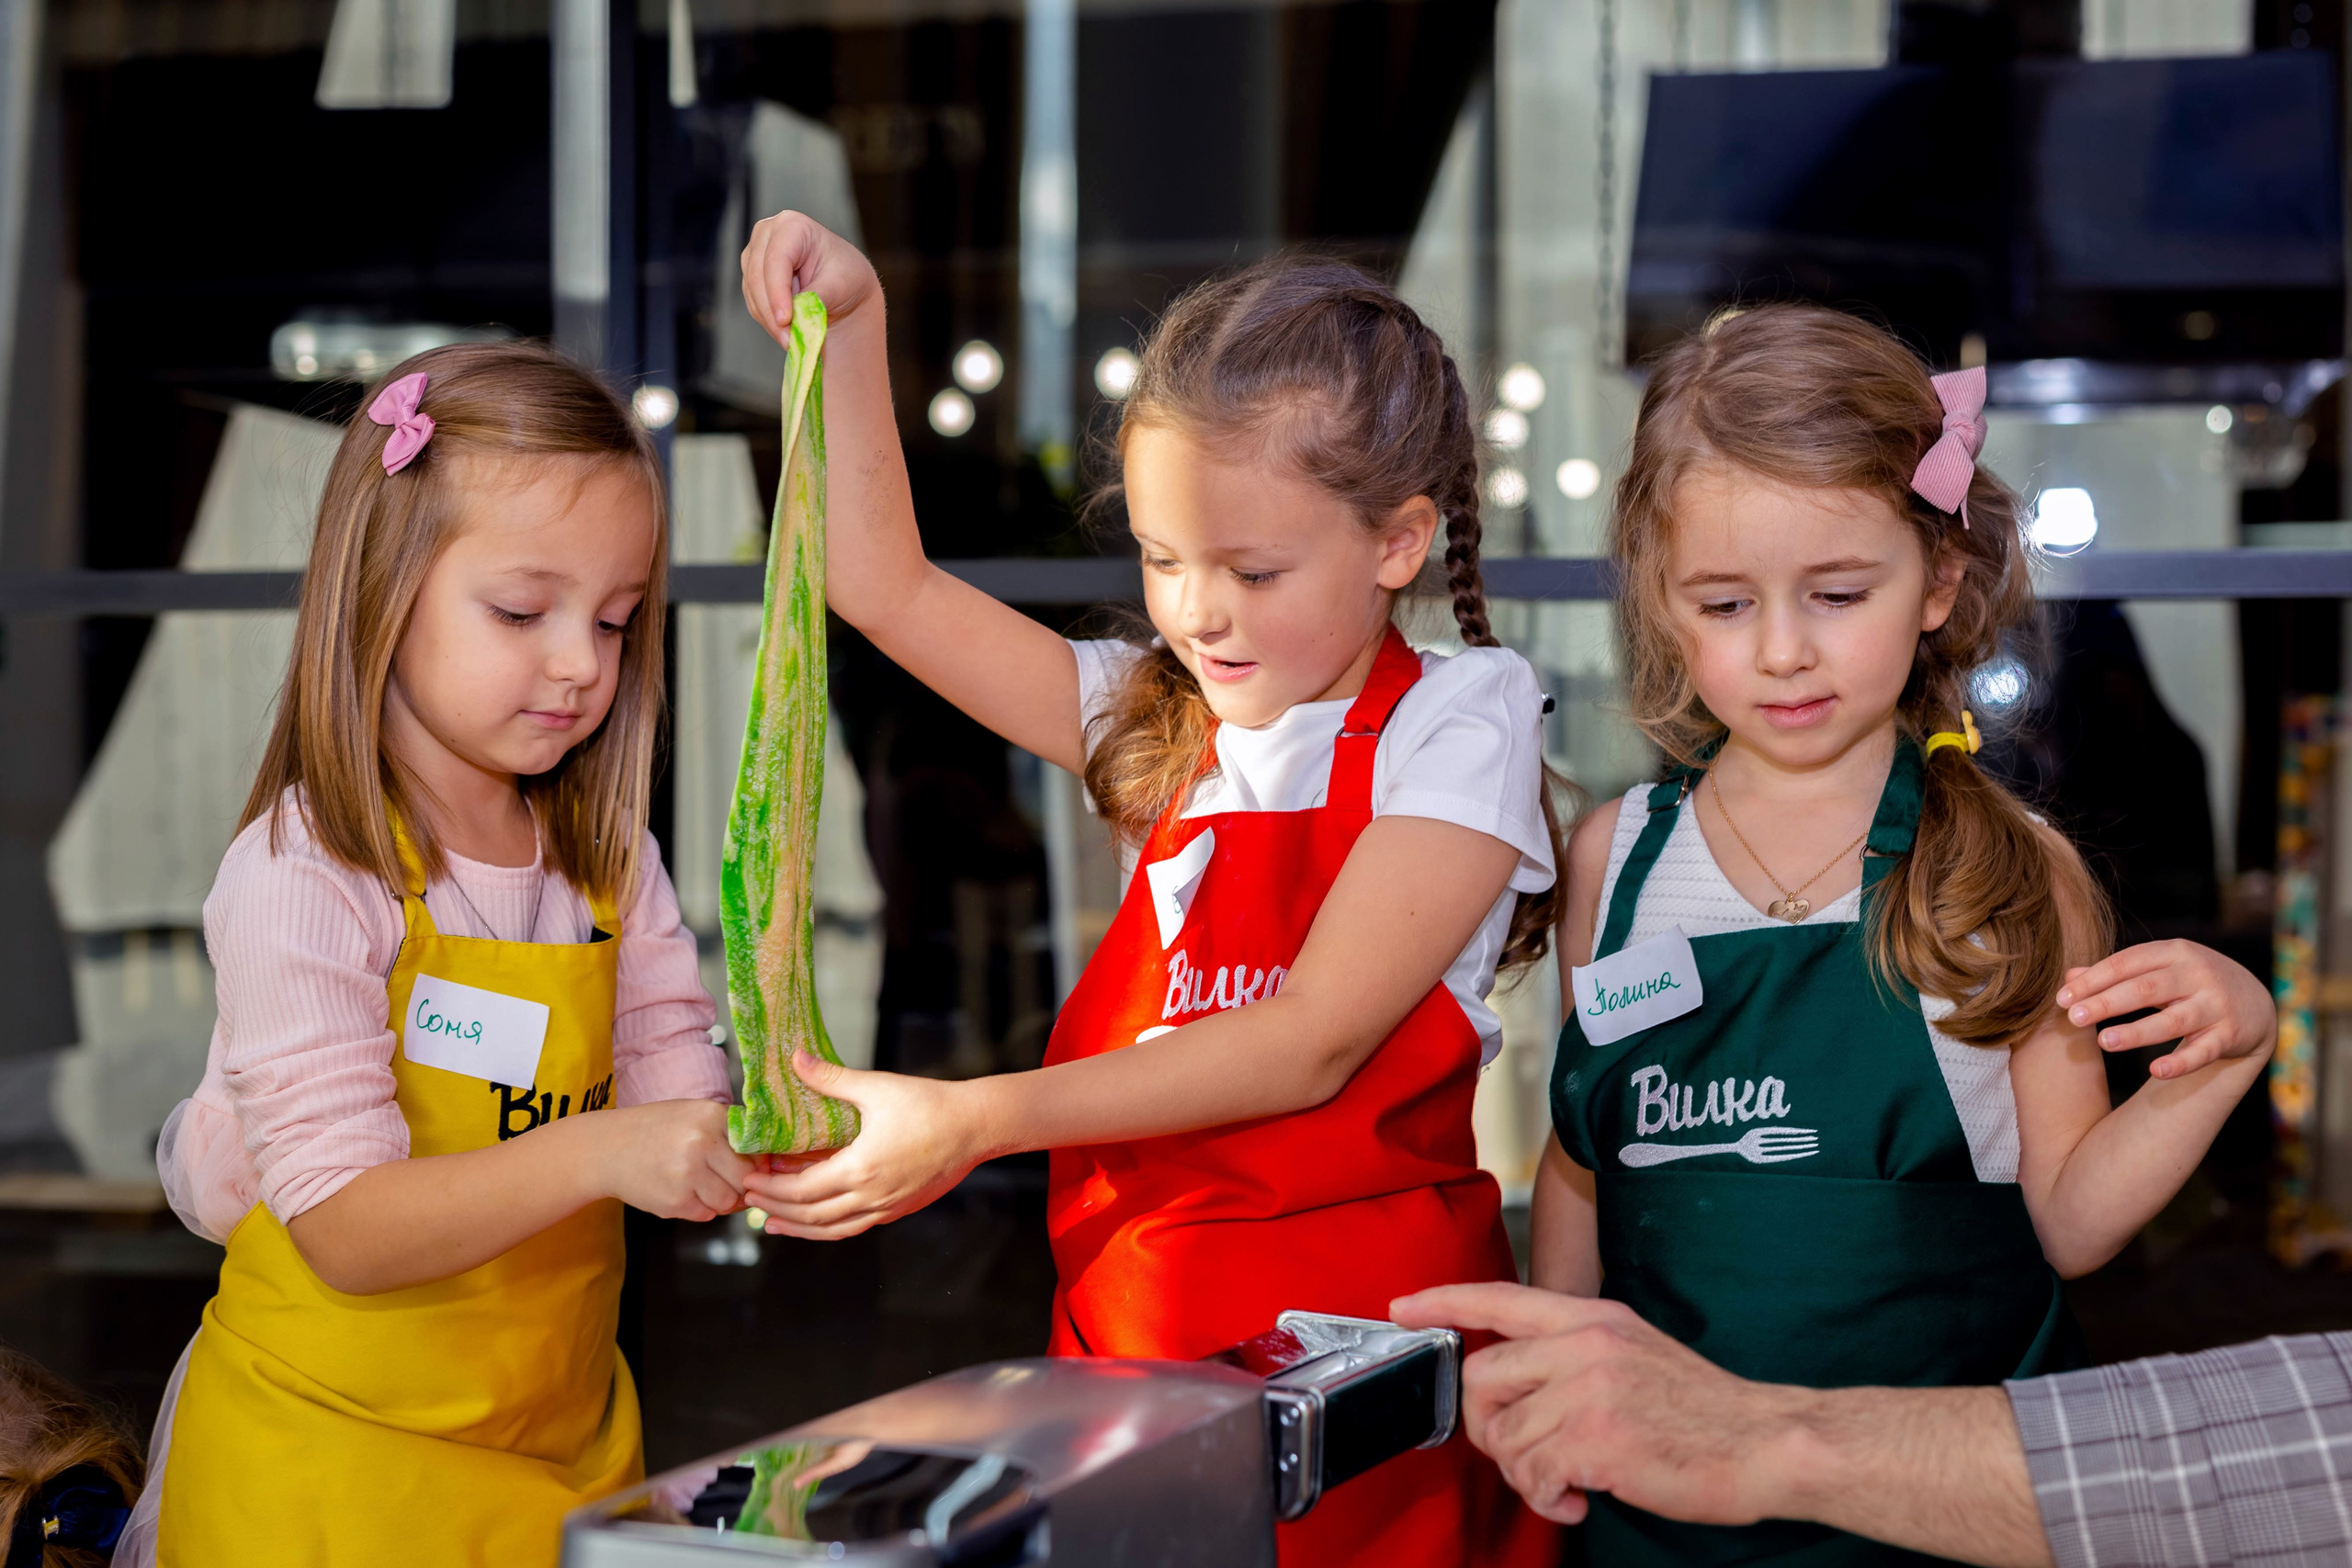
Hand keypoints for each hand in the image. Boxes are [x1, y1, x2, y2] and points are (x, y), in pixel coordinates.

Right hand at [591, 1098, 754, 1221]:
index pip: (757, 1149)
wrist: (606, 1149)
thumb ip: (729, 1132)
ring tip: (701, 1186)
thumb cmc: (656, 1131)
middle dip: (742, 1186)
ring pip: (728, 1201)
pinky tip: (682, 1191)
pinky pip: (705, 1214)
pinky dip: (699, 1208)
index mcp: (712, 1116)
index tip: (752, 1168)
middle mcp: (702, 1142)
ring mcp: (688, 1173)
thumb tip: (770, 1162)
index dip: (758, 1163)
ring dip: (721, 1200)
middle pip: (746, 1179)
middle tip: (729, 1183)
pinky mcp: (675, 1201)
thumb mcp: (694, 1115)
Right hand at [741, 210, 879, 346]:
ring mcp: (756, 255)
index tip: (786, 320)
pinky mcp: (752, 277)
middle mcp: (767, 235)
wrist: (844, 287)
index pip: (777, 258)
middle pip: (758, 277)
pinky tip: (788, 332)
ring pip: (753, 294)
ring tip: (795, 340)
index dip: (778, 291)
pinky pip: (754, 304)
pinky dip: (770, 322)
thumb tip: (798, 315)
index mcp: (792, 225)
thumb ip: (817, 297)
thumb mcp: (840, 285)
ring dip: (772, 321)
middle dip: (773, 313)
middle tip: (791, 340)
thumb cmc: (846, 276)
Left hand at [741, 1053, 984, 1239]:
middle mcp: (872, 1197)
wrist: (978, 1126)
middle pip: (811, 1217)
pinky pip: (856, 1226)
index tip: (749, 1180)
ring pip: (833, 1230)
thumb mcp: (877, 1087)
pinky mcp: (901, 1208)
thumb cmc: (931, 1105)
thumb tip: (796, 1059)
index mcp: (860, 1169)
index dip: (771, 1188)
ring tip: (774, 1224)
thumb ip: (832, 1078)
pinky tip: (819, 1219)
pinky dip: (829, 1226)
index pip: (801, 1190)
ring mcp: (888, 1207)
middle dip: (776, 1210)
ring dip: (800, 1228)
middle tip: (750, 1200)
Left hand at [1390, 1283, 1805, 1527]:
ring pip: (1505, 1436)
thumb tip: (1522, 1384)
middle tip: (1524, 1453)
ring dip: (1527, 1474)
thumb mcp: (1636, 1350)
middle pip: (1482, 1376)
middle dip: (1487, 1426)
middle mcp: (1584, 1344)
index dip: (1443, 1300)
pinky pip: (1532, 1475)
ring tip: (1567, 1482)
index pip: (1501, 1296)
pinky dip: (1548, 1499)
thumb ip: (1577, 1354)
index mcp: (1593, 1317)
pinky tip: (1581, 1499)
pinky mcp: (1595, 1438)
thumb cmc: (1707, 1410)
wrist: (1767, 1442)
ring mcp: (1588, 1388)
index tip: (1405, 1307)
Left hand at [2056, 938, 2275, 1079]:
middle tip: (2073, 1018)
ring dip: (2136, 1032)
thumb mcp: (2158, 969)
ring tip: (2103, 1041)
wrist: (2255, 1002)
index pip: (2126, 963)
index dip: (2093, 980)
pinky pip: (2203, 1051)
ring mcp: (2216, 1005)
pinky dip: (2181, 1062)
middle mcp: (2197, 975)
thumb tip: (2069, 977)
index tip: (2062, 998)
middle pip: (2145, 989)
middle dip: (2106, 1003)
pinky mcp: (2230, 1035)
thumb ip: (2117, 973)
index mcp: (2174, 953)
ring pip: (2172, 1021)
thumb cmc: (2190, 982)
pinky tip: (2156, 1071)